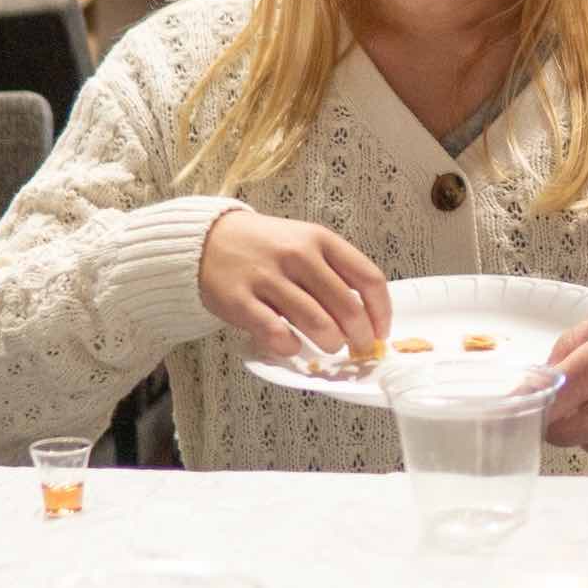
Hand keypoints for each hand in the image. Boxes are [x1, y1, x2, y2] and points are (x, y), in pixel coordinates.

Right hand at [197, 208, 391, 359]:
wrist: (206, 239)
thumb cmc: (266, 247)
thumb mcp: (305, 242)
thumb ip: (335, 270)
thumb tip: (368, 315)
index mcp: (321, 240)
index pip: (368, 278)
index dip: (381, 311)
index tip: (381, 331)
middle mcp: (298, 255)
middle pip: (347, 307)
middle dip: (360, 337)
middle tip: (359, 348)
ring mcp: (268, 277)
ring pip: (318, 323)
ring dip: (330, 343)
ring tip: (329, 345)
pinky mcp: (239, 300)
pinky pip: (276, 333)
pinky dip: (290, 347)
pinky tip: (292, 346)